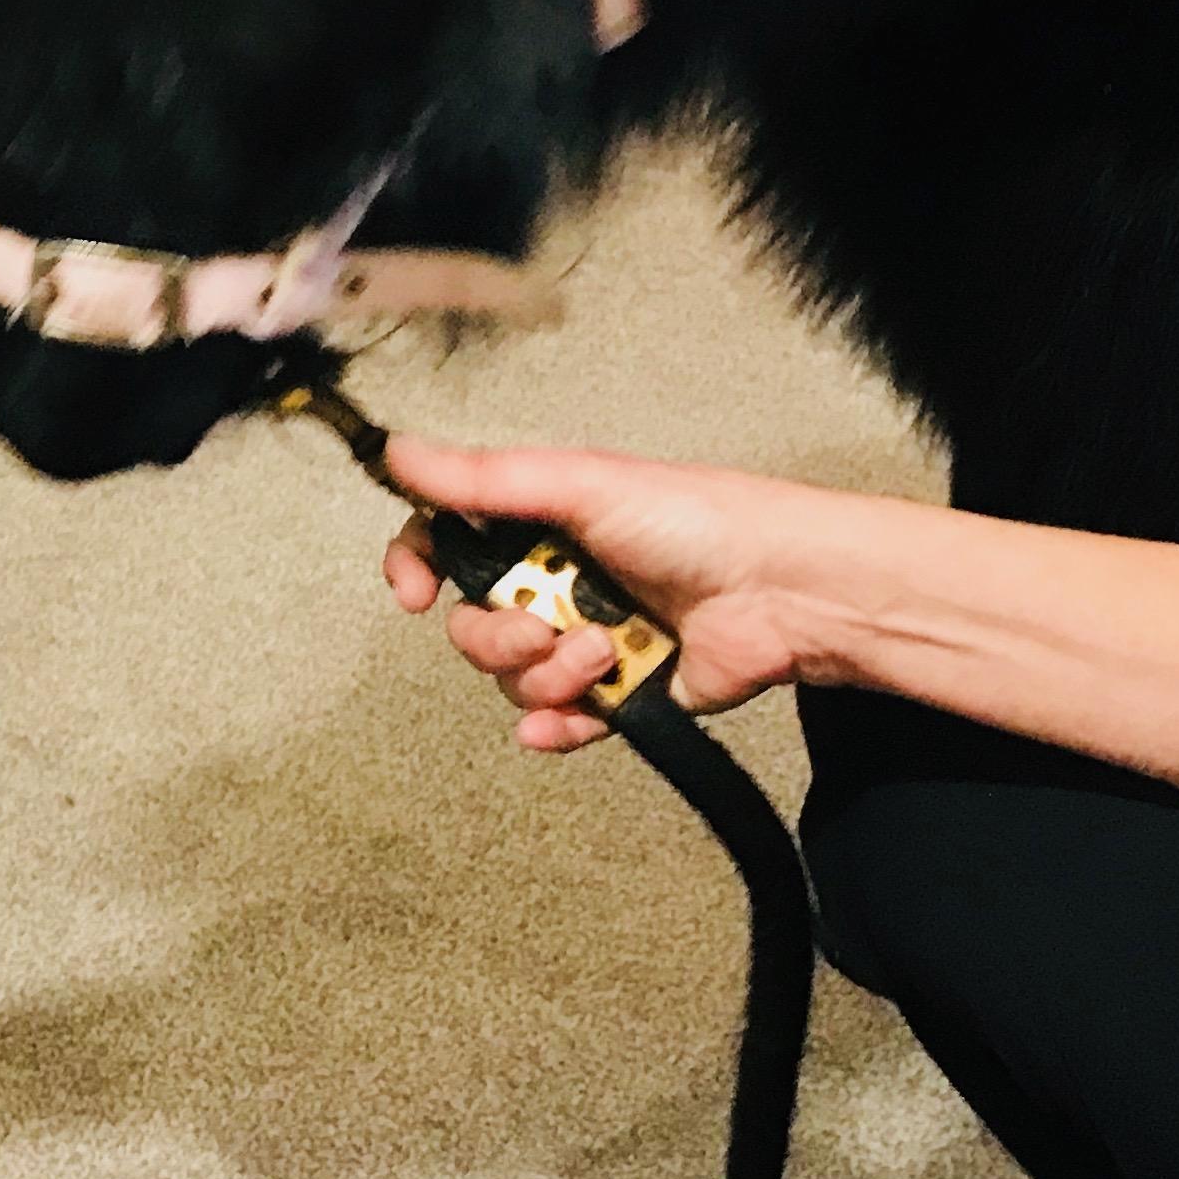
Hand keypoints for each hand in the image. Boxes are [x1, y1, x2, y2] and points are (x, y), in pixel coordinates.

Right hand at [377, 438, 840, 752]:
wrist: (784, 593)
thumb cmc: (693, 522)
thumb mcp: (581, 485)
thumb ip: (483, 479)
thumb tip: (394, 451)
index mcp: (536, 527)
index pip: (443, 546)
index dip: (415, 569)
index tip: (416, 595)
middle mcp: (552, 584)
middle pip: (472, 628)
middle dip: (500, 635)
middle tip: (548, 625)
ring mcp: (584, 644)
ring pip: (514, 680)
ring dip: (549, 675)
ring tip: (607, 655)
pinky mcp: (620, 697)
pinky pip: (559, 724)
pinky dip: (553, 728)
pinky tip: (558, 727)